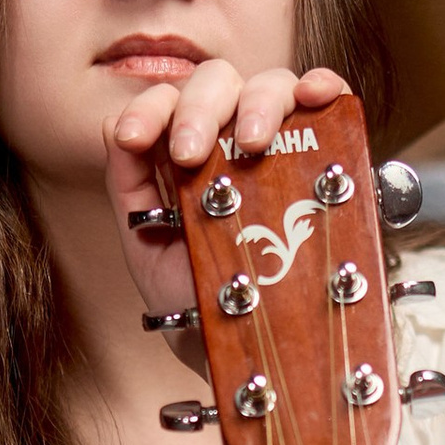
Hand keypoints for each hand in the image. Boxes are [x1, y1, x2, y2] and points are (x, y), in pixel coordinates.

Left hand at [104, 62, 348, 323]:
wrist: (252, 361)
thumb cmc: (200, 305)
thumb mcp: (148, 251)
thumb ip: (127, 190)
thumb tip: (113, 128)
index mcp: (187, 154)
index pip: (167, 102)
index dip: (147, 108)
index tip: (134, 139)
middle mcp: (233, 140)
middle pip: (216, 83)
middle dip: (198, 109)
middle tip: (191, 154)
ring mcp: (283, 144)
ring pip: (271, 84)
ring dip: (258, 103)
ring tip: (253, 144)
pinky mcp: (329, 156)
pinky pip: (330, 102)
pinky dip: (323, 86)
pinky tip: (313, 95)